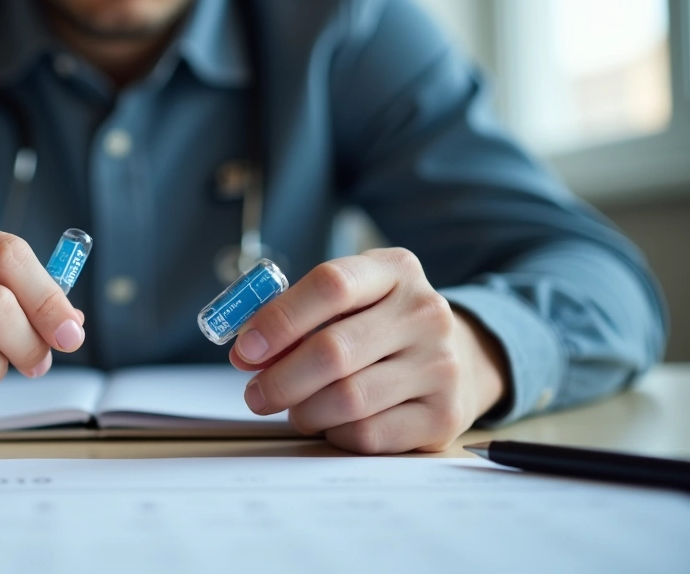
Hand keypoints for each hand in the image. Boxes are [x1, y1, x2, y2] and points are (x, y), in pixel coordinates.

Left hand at [229, 248, 507, 453]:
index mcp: (395, 271)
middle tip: (255, 394)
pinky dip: (336, 434)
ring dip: (304, 411)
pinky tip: (332, 423)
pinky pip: (369, 434)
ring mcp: (441, 365)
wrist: (460, 359)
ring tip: (295, 409)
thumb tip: (246, 352)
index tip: (246, 348)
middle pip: (334, 350)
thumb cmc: (379, 327)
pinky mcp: (444, 415)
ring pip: (347, 399)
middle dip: (280, 379)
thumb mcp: (348, 301)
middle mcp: (425, 313)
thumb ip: (296, 318)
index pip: (331, 284)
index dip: (279, 318)